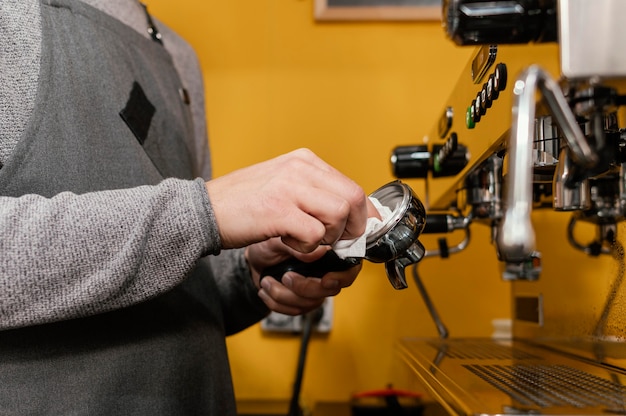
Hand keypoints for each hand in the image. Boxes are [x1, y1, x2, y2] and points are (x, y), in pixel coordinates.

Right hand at [205, 148, 378, 252]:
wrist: (203, 210)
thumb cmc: (242, 203)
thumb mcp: (282, 185)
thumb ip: (313, 194)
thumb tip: (347, 215)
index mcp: (304, 160)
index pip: (351, 186)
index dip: (363, 215)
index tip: (360, 232)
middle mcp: (299, 168)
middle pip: (353, 198)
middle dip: (352, 228)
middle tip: (337, 242)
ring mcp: (288, 188)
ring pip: (338, 215)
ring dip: (328, 238)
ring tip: (306, 241)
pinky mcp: (278, 210)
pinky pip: (315, 234)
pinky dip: (309, 248)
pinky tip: (290, 244)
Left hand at [245, 238, 359, 314]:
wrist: (254, 259)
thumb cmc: (267, 244)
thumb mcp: (278, 239)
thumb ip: (299, 243)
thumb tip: (320, 251)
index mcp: (327, 249)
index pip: (349, 265)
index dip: (342, 276)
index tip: (325, 280)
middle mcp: (326, 268)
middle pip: (332, 288)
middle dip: (306, 288)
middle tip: (286, 277)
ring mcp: (316, 285)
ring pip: (313, 302)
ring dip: (285, 296)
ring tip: (268, 282)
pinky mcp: (303, 298)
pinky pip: (298, 309)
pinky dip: (279, 304)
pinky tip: (267, 291)